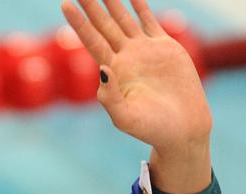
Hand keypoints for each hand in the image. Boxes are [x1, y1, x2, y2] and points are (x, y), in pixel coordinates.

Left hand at [61, 0, 211, 193]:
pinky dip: (141, 7)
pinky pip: (149, 22)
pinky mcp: (165, 48)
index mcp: (112, 71)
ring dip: (113, 3)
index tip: (65, 4)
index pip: (91, 40)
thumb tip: (103, 68)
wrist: (180, 128)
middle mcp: (125, 58)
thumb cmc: (150, 128)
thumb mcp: (124, 117)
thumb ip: (110, 96)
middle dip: (92, 7)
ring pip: (124, 20)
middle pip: (104, 26)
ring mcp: (144, 51)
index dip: (78, 23)